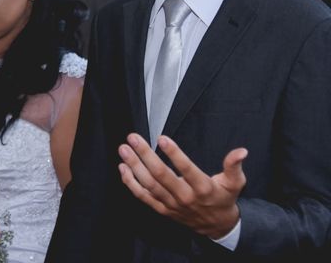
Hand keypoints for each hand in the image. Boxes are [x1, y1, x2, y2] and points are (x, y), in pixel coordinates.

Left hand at [118, 133, 246, 238]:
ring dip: (134, 166)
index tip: (161, 138)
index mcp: (203, 188)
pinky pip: (143, 197)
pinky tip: (123, 167)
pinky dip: (131, 183)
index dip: (174, 154)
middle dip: (145, 155)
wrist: (217, 227)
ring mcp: (171, 205)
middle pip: (161, 176)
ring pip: (149, 185)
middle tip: (133, 138)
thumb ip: (234, 166)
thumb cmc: (223, 198)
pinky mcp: (163, 209)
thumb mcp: (234, 183)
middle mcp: (185, 197)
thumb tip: (241, 151)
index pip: (186, 170)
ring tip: (124, 149)